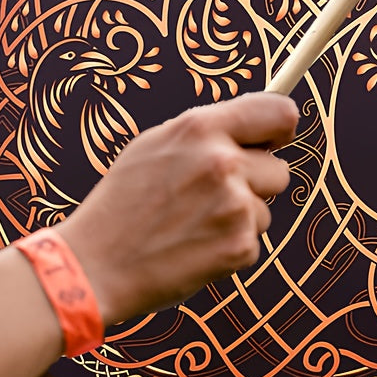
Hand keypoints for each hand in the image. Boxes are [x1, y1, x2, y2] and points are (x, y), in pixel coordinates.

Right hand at [58, 93, 298, 323]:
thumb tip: (257, 129)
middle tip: (210, 198)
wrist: (94, 265)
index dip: (281, 128)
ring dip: (239, 219)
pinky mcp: (240, 246)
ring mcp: (235, 206)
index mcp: (200, 128)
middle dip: (255, 184)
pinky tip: (192, 248)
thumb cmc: (124, 203)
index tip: (275, 141)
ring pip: (265, 210)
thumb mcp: (156, 146)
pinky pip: (252, 242)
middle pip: (279, 170)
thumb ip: (207, 133)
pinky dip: (229, 248)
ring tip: (191, 225)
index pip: (279, 111)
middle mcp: (222, 162)